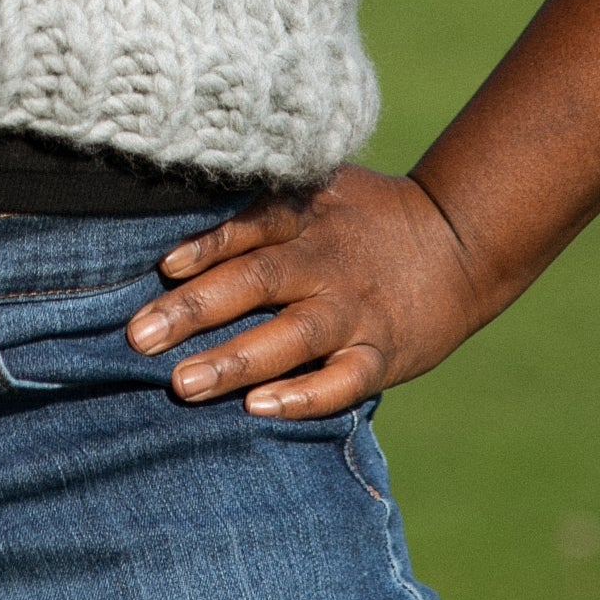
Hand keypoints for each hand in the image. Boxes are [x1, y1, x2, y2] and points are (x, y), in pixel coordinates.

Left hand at [125, 166, 480, 419]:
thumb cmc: (365, 218)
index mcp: (308, 216)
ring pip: (293, 335)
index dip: (208, 245)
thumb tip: (176, 220)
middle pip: (258, 280)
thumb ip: (261, 205)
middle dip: (196, 310)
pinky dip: (304, 396)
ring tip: (183, 384)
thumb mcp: (320, 190)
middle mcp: (328, 261)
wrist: (460, 241)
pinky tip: (260, 409)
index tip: (163, 267)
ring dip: (236, 360)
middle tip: (139, 337)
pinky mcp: (383, 353)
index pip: (252, 227)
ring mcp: (356, 310)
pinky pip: (343, 380)